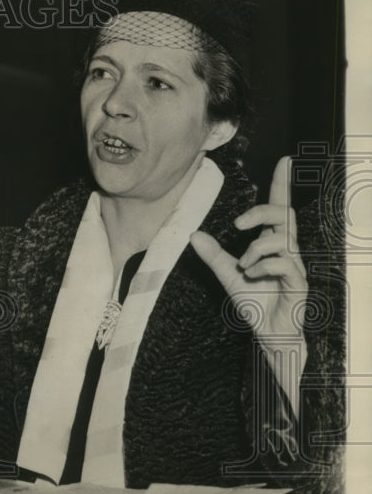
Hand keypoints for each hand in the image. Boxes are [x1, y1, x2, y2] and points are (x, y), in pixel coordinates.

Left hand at [190, 157, 307, 402]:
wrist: (268, 333)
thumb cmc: (255, 302)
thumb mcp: (228, 276)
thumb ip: (214, 255)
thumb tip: (194, 235)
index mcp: (272, 244)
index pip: (279, 208)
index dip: (282, 184)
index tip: (284, 160)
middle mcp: (287, 250)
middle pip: (283, 215)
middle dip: (260, 212)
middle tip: (237, 224)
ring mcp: (295, 266)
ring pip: (281, 239)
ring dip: (255, 249)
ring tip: (243, 265)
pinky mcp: (299, 283)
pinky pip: (284, 264)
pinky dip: (263, 266)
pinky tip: (252, 276)